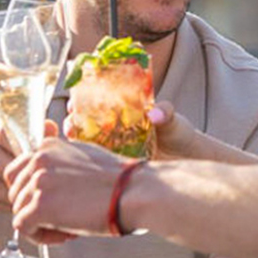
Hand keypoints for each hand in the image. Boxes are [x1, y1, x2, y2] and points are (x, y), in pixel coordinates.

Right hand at [0, 118, 56, 208]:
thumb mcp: (11, 142)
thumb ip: (33, 136)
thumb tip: (52, 128)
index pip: (11, 135)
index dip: (25, 155)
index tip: (36, 169)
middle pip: (4, 164)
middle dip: (20, 182)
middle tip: (34, 193)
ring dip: (9, 195)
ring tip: (23, 202)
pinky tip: (8, 206)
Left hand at [6, 137, 132, 241]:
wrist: (136, 192)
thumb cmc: (121, 181)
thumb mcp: (84, 159)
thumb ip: (62, 166)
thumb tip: (52, 185)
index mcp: (48, 146)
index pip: (18, 172)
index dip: (32, 193)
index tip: (56, 203)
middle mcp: (38, 158)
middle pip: (15, 193)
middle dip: (35, 209)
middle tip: (63, 219)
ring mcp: (38, 181)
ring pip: (18, 211)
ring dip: (40, 225)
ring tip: (68, 229)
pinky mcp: (40, 205)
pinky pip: (22, 227)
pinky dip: (39, 237)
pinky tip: (63, 236)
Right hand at [64, 99, 191, 159]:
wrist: (187, 159)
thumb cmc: (180, 133)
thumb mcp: (173, 119)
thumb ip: (165, 112)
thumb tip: (154, 113)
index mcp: (126, 109)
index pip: (99, 98)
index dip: (84, 96)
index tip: (76, 98)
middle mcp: (116, 125)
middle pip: (87, 119)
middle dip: (74, 117)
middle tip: (70, 119)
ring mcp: (115, 144)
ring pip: (88, 139)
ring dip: (76, 136)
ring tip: (71, 135)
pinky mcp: (118, 162)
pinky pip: (99, 158)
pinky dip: (88, 157)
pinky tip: (80, 157)